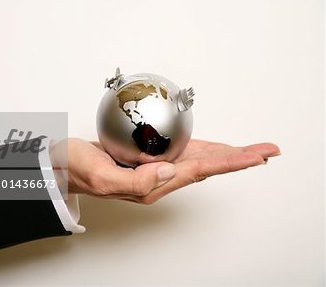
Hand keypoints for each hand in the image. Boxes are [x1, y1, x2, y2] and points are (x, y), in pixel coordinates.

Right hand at [51, 138, 279, 203]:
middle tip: (267, 150)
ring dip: (227, 154)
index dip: (230, 162)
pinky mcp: (149, 159)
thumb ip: (136, 180)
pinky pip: (183, 152)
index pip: (199, 170)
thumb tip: (170, 170)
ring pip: (199, 160)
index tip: (256, 156)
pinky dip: (204, 147)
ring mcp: (155, 169)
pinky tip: (214, 145)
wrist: (64, 167)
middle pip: (207, 166)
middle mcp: (159, 179)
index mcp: (152, 185)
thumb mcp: (101, 175)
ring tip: (252, 150)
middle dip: (239, 158)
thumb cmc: (78, 169)